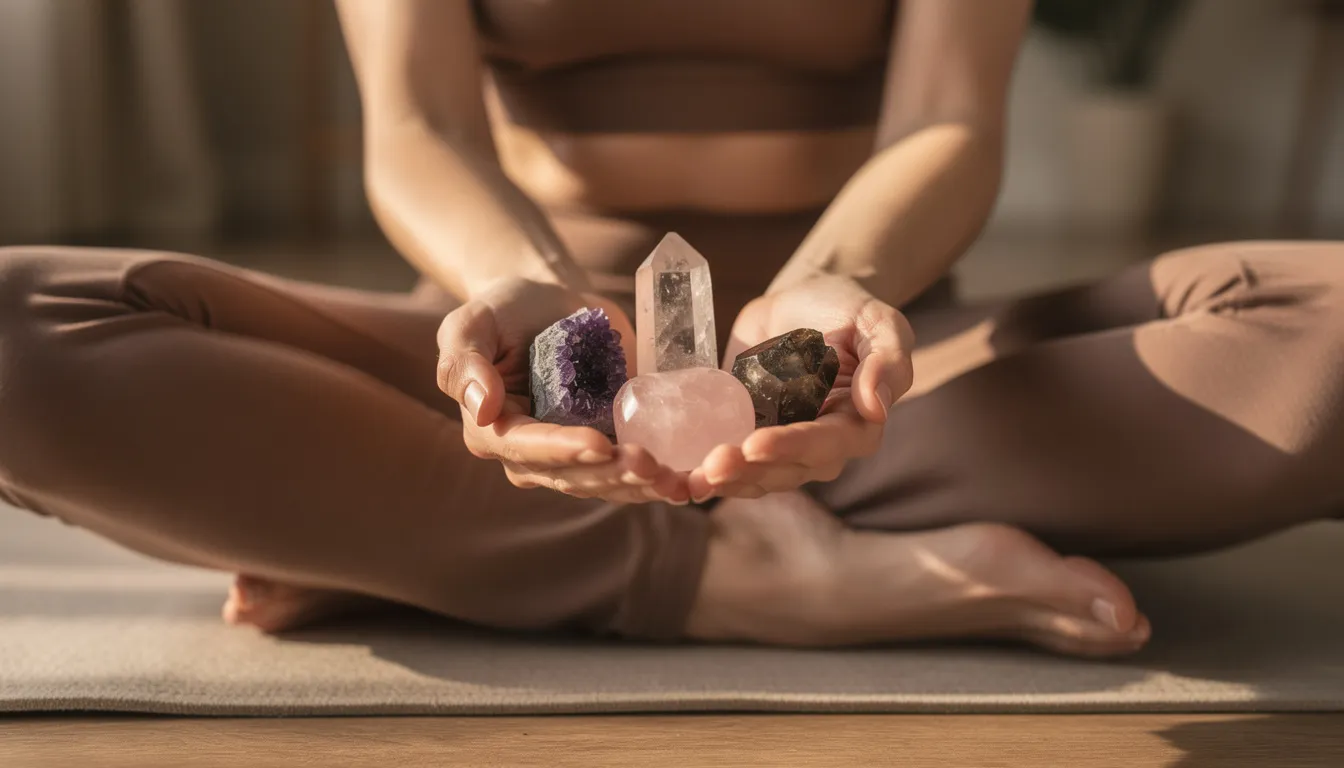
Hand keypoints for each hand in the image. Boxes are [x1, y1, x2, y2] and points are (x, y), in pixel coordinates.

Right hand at [437, 277, 688, 503]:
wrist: (552, 303)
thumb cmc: (505, 309)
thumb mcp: (473, 321)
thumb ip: (464, 360)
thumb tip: (480, 406)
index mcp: (493, 431)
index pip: (528, 449)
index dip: (565, 450)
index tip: (601, 444)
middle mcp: (531, 455)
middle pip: (572, 475)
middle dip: (612, 474)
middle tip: (651, 464)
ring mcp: (573, 455)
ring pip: (605, 483)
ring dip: (640, 486)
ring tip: (675, 479)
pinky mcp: (609, 445)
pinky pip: (631, 473)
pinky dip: (659, 480)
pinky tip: (688, 482)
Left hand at [687, 275, 913, 499]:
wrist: (800, 300)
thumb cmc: (847, 309)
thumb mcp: (878, 321)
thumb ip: (887, 358)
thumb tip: (877, 405)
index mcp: (856, 424)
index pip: (827, 445)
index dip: (792, 448)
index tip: (756, 444)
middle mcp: (817, 446)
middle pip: (785, 471)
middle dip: (748, 471)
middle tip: (713, 464)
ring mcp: (778, 444)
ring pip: (753, 476)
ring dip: (723, 481)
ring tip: (691, 478)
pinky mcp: (744, 434)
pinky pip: (727, 462)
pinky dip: (701, 473)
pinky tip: (675, 477)